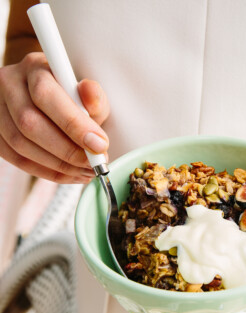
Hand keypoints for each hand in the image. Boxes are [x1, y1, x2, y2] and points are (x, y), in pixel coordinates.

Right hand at [0, 52, 109, 182]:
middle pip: (29, 124)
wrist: (56, 107)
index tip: (99, 145)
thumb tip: (91, 96)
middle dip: (67, 150)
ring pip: (21, 145)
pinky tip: (70, 175)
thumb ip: (94, 98)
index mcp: (35, 68)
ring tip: (86, 171)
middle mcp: (10, 85)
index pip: (46, 95)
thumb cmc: (73, 100)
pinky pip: (17, 159)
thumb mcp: (88, 95)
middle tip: (94, 163)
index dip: (73, 124)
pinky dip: (47, 172)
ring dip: (59, 165)